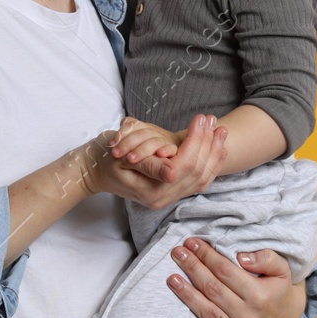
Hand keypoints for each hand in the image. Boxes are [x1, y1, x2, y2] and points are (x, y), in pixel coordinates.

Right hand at [81, 114, 227, 210]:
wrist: (96, 174)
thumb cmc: (106, 161)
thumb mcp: (123, 159)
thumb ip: (149, 165)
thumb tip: (172, 171)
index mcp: (152, 191)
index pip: (185, 165)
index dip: (196, 140)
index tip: (201, 118)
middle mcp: (164, 199)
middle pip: (197, 170)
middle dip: (208, 143)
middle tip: (213, 120)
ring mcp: (169, 199)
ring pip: (203, 177)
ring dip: (214, 153)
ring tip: (221, 130)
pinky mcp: (172, 194)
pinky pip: (200, 182)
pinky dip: (212, 165)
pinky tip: (219, 149)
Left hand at [166, 239, 305, 317]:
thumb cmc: (280, 289)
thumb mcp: (282, 269)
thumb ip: (265, 259)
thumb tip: (241, 257)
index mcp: (258, 295)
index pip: (226, 272)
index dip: (207, 256)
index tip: (193, 242)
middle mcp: (245, 314)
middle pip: (212, 288)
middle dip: (193, 268)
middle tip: (178, 252)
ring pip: (206, 311)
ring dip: (186, 295)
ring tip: (172, 278)